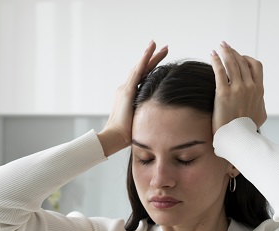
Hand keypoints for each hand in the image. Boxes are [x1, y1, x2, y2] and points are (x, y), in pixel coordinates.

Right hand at [98, 41, 168, 156]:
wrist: (114, 138)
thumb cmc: (127, 136)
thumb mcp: (140, 121)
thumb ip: (146, 115)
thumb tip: (159, 119)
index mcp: (128, 97)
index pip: (142, 78)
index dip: (151, 68)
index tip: (160, 60)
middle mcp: (125, 89)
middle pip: (141, 70)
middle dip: (152, 58)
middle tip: (164, 47)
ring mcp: (125, 89)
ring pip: (139, 68)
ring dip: (149, 55)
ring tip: (158, 44)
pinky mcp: (127, 91)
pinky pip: (137, 72)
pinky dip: (144, 60)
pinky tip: (149, 50)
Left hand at [209, 41, 266, 133]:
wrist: (239, 138)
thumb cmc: (248, 129)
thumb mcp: (261, 114)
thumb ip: (260, 103)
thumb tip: (259, 100)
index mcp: (259, 90)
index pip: (256, 66)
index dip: (246, 58)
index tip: (239, 56)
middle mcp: (250, 86)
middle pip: (242, 62)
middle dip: (233, 52)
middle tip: (226, 46)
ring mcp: (237, 89)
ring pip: (232, 63)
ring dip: (225, 52)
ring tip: (219, 47)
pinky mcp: (223, 93)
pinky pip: (220, 71)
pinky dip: (216, 60)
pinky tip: (212, 55)